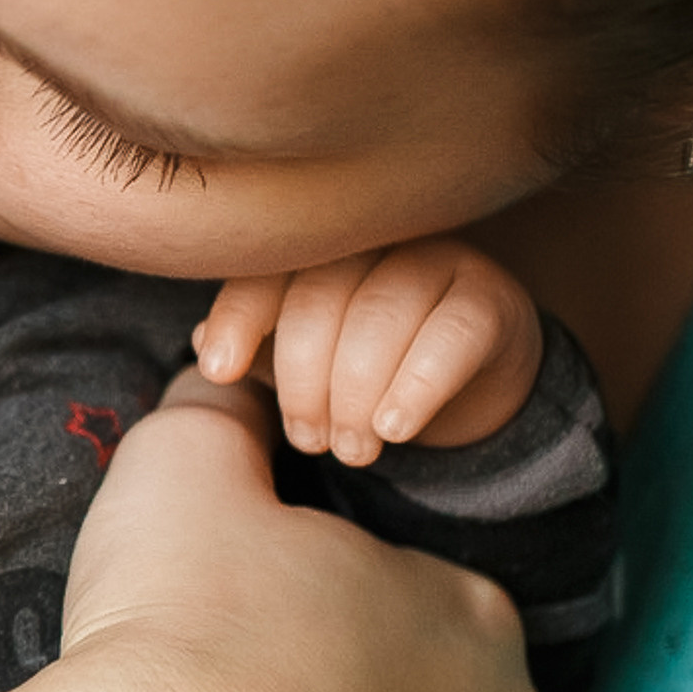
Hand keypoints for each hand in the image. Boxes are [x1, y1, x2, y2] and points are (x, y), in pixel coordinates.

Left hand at [198, 239, 544, 464]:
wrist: (472, 384)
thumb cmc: (370, 368)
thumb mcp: (308, 364)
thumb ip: (258, 350)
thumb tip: (202, 344)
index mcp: (323, 247)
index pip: (269, 269)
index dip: (240, 317)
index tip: (217, 372)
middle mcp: (379, 240)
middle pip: (322, 296)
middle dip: (305, 379)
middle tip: (310, 442)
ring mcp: (440, 261)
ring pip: (381, 317)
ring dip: (356, 395)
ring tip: (353, 450)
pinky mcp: (489, 302)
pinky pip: (450, 337)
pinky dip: (417, 387)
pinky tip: (395, 428)